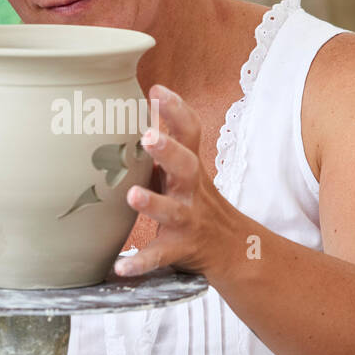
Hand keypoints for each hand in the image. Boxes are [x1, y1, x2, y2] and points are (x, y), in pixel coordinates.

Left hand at [113, 85, 236, 279]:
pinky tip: (121, 266)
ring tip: (131, 195)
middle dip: (169, 149)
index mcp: (190, 168)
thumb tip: (128, 112)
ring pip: (174, 211)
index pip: (190, 132)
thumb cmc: (197, 203)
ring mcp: (188, 221)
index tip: (156, 89)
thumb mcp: (185, 172)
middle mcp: (192, 191)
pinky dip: (141, 262)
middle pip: (187, 165)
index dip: (176, 110)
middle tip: (148, 135)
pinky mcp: (181, 249)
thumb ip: (162, 148)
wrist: (234, 250)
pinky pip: (160, 256)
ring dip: (154, 202)